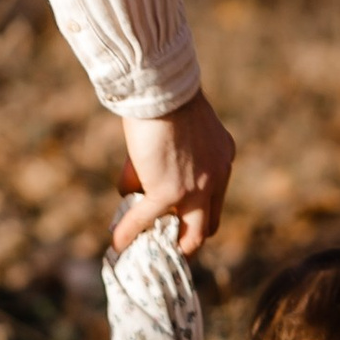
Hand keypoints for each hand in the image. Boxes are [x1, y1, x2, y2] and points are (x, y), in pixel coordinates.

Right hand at [109, 88, 234, 256]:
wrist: (161, 90)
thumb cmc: (164, 97)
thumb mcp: (178, 128)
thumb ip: (167, 156)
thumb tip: (135, 183)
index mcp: (222, 158)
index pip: (216, 198)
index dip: (199, 212)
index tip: (181, 216)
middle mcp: (216, 178)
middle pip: (209, 224)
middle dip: (188, 236)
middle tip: (167, 240)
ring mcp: (195, 190)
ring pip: (189, 234)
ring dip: (169, 244)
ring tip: (146, 249)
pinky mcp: (168, 193)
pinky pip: (146, 220)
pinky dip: (129, 233)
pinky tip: (117, 243)